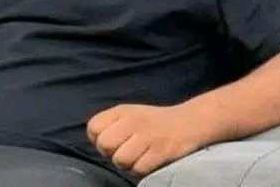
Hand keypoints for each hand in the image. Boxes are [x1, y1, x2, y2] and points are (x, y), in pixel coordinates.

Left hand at [86, 103, 205, 176]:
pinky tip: (147, 161)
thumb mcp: (129, 114)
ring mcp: (146, 136)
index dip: (97, 138)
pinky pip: (139, 169)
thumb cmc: (152, 122)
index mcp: (121, 111)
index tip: (111, 141)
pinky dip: (141, 169)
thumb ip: (110, 124)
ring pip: (120, 160)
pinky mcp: (160, 151)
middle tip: (124, 151)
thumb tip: (95, 140)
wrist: (186, 122)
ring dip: (127, 164)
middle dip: (111, 153)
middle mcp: (132, 121)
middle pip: (104, 145)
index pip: (93, 127)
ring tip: (137, 157)